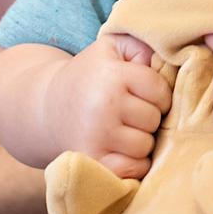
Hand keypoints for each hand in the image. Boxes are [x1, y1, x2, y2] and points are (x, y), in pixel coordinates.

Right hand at [45, 34, 171, 179]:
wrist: (45, 107)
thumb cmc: (88, 75)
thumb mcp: (111, 48)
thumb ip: (142, 44)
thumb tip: (167, 58)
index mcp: (111, 76)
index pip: (160, 90)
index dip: (158, 93)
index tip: (144, 94)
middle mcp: (103, 107)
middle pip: (154, 120)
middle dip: (149, 117)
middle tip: (132, 113)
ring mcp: (96, 136)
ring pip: (145, 146)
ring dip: (140, 141)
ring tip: (125, 130)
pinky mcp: (92, 160)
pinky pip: (132, 169)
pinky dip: (133, 164)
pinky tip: (121, 150)